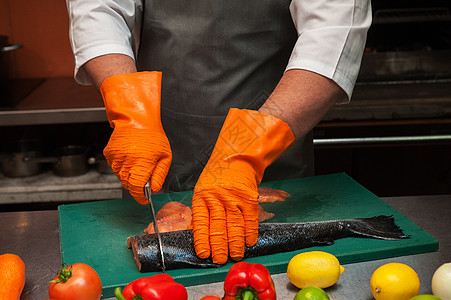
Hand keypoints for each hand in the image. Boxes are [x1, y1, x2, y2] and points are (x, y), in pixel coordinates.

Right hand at [100, 72, 171, 203]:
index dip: (140, 197)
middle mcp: (126, 161)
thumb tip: (154, 190)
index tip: (144, 200)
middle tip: (145, 176)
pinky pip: (114, 167)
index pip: (136, 188)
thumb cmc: (153, 136)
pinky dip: (122, 166)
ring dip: (129, 175)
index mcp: (141, 163)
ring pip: (120, 177)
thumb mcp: (165, 156)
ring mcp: (115, 157)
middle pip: (128, 184)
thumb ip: (160, 175)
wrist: (136, 119)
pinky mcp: (109, 153)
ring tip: (138, 161)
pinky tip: (130, 156)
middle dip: (136, 185)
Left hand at [192, 108, 294, 263]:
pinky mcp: (248, 196)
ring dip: (235, 244)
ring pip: (234, 225)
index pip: (200, 222)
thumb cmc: (218, 175)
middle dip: (219, 247)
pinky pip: (250, 218)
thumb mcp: (204, 188)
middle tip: (220, 260)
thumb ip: (204, 210)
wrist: (236, 154)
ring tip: (235, 255)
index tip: (204, 254)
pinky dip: (251, 231)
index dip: (202, 240)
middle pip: (218, 226)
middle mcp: (216, 196)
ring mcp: (234, 196)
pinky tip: (250, 242)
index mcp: (202, 196)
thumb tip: (204, 235)